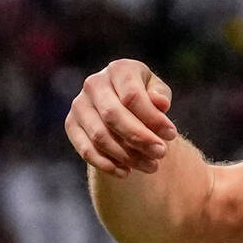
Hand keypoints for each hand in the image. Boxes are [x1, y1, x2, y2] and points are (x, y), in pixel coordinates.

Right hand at [64, 59, 177, 176]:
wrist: (122, 103)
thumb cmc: (146, 95)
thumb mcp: (157, 91)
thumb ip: (160, 96)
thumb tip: (161, 103)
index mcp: (119, 69)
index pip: (133, 96)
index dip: (153, 118)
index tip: (172, 135)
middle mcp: (94, 84)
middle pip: (114, 116)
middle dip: (140, 138)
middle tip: (162, 153)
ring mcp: (79, 104)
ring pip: (100, 136)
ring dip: (126, 155)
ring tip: (151, 166)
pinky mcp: (71, 124)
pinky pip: (85, 149)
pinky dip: (105, 164)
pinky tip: (126, 172)